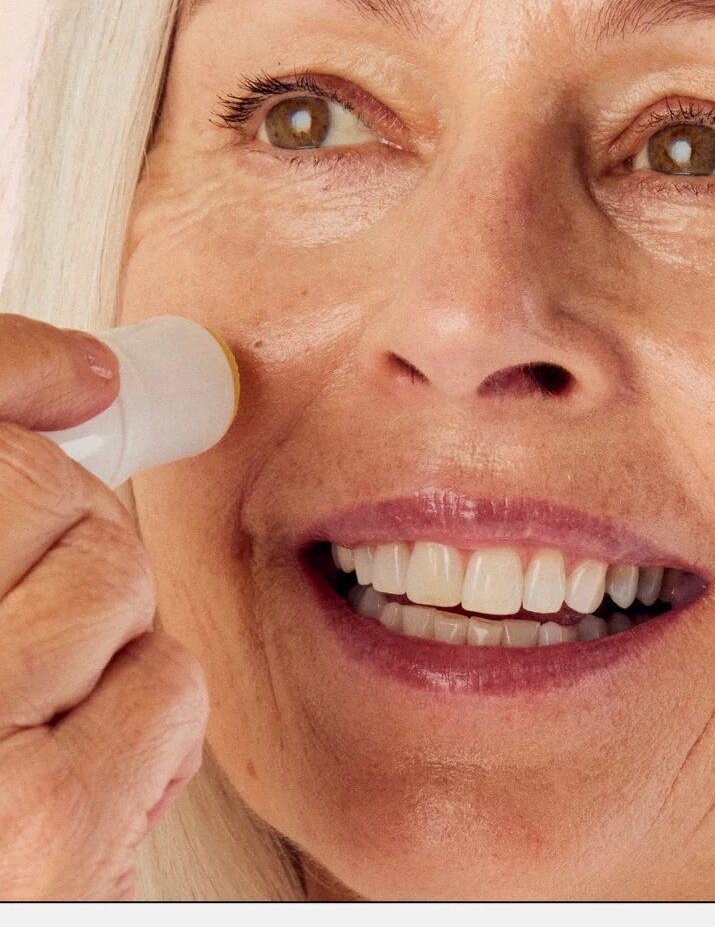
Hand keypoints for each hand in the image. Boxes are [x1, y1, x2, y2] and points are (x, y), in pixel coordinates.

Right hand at [0, 314, 208, 899]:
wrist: (13, 901)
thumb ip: (2, 512)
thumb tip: (81, 377)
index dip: (17, 372)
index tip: (78, 379)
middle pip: (35, 484)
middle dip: (74, 529)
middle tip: (50, 605)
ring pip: (114, 573)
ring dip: (112, 639)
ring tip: (54, 715)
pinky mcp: (48, 823)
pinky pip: (165, 678)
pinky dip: (153, 723)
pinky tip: (94, 782)